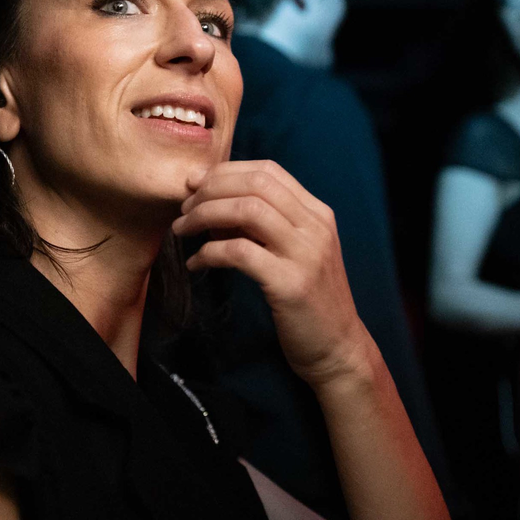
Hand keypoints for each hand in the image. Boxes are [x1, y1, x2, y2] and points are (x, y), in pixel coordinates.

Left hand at [173, 160, 368, 386]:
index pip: (269, 171)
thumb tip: (215, 206)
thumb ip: (267, 228)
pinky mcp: (290, 284)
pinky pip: (239, 252)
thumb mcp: (297, 254)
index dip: (226, 171)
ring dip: (204, 215)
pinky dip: (208, 253)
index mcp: (318, 214)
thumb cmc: (311, 302)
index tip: (195, 184)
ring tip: (182, 230)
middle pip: (256, 184)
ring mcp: (306, 254)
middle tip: (183, 207)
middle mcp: (316, 227)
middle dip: (211, 189)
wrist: (338, 348)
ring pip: (246, 210)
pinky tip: (195, 265)